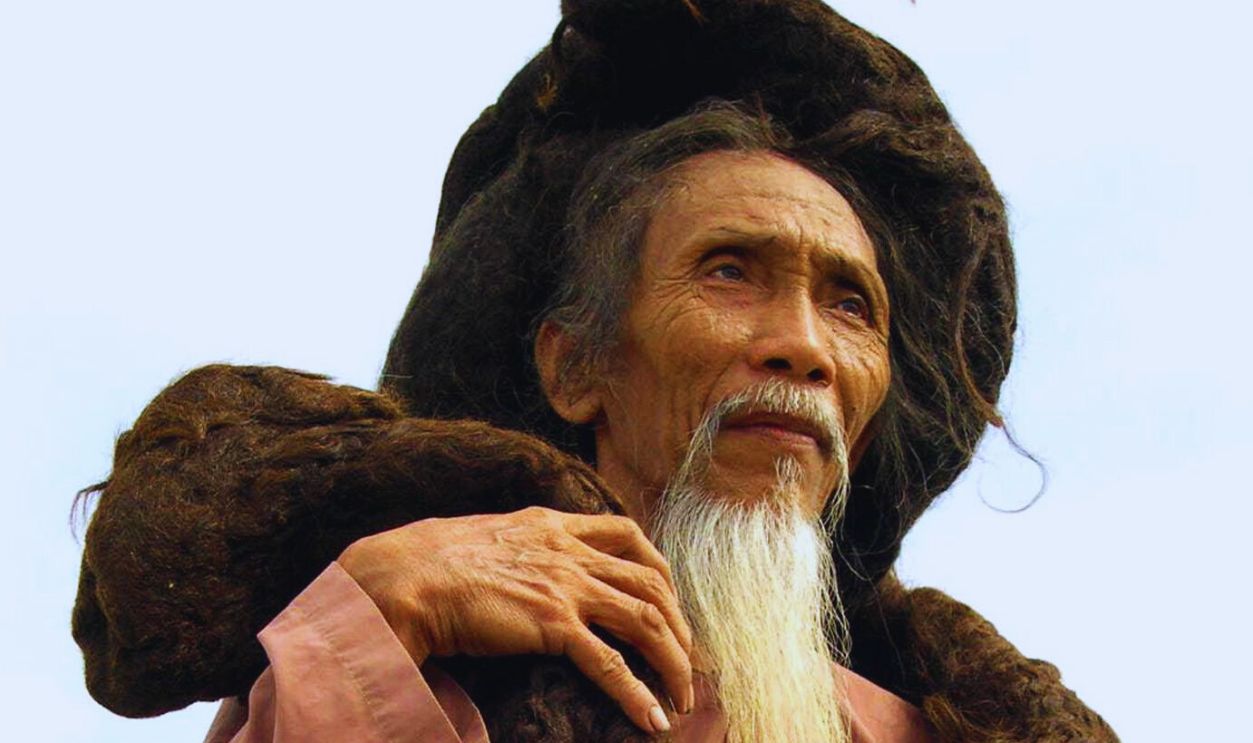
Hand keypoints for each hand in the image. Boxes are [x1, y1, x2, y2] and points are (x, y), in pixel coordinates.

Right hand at [337, 506, 693, 733]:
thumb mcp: (486, 536)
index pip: (626, 533)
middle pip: (650, 580)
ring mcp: (564, 585)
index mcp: (552, 524)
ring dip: (671, 661)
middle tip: (685, 658)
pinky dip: (637, 693)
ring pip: (644, 619)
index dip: (657, 566)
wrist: (404, 577)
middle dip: (677, 623)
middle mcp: (568, 550)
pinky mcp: (553, 624)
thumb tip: (518, 565)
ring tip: (681, 696)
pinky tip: (652, 717)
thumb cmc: (427, 561)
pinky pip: (611, 663)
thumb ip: (517, 547)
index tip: (666, 596)